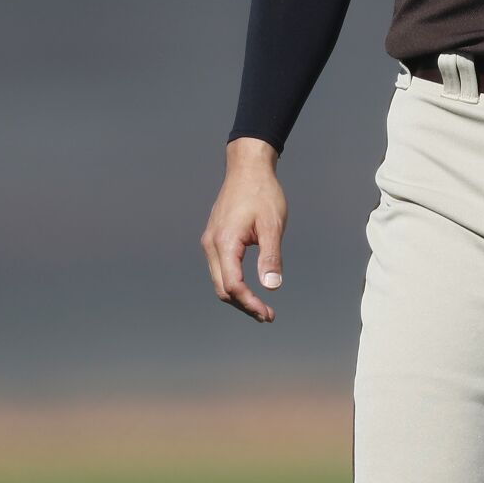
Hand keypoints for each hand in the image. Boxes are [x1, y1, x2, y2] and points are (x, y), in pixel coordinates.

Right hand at [200, 139, 287, 322]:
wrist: (248, 167)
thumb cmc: (263, 193)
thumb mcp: (272, 225)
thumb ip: (271, 256)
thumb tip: (271, 286)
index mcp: (225, 243)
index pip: (233, 286)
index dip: (250, 304)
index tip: (268, 314)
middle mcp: (212, 245)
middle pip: (223, 288)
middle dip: (244, 305)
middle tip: (267, 315)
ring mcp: (211, 242)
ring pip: (220, 280)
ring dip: (238, 296)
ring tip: (260, 306)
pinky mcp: (215, 238)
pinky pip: (220, 268)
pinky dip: (233, 282)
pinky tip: (250, 286)